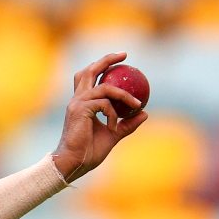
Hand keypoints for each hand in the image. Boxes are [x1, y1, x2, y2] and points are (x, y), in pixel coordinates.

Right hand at [51, 52, 148, 182]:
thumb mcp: (113, 135)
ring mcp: (77, 103)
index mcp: (82, 103)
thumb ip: (127, 124)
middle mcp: (77, 99)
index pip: (89, 77)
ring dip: (123, 94)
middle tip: (125, 55)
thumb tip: (144, 113)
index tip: (121, 61)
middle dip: (107, 60)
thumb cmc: (88, 152)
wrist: (73, 163)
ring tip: (136, 104)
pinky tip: (114, 126)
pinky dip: (113, 114)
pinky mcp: (80, 110)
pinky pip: (105, 104)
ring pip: (104, 87)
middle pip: (90, 70)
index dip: (103, 66)